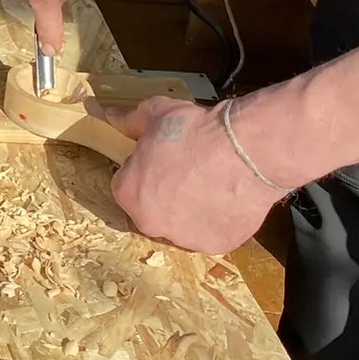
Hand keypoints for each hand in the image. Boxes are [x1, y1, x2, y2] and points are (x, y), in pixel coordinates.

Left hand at [106, 96, 284, 253]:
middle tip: (187, 171)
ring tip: (209, 183)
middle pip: (151, 208)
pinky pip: (209, 232)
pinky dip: (215, 219)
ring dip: (188, 209)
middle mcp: (150, 223)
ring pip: (180, 224)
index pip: (127, 183)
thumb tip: (110, 116)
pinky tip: (226, 197)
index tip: (162, 158)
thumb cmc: (195, 131)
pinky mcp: (215, 246)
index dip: (144, 168)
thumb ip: (128, 120)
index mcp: (128, 193)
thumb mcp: (155, 113)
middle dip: (163, 192)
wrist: (247, 150)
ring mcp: (183, 239)